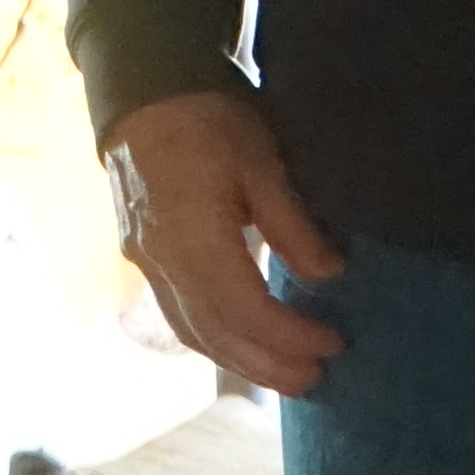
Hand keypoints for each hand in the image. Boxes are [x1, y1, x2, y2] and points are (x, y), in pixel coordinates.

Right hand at [104, 89, 349, 393]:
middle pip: (213, 331)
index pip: (242, 307)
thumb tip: (328, 274)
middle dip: (266, 363)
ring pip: (190, 330)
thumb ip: (292, 223)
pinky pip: (177, 313)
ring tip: (284, 375)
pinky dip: (214, 338)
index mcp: (191, 233)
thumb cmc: (206, 119)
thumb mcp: (261, 161)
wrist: (144, 94)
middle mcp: (160, 259)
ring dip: (239, 360)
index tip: (332, 342)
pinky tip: (242, 344)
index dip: (288, 335)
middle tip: (315, 381)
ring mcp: (145, 261)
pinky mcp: (142, 257)